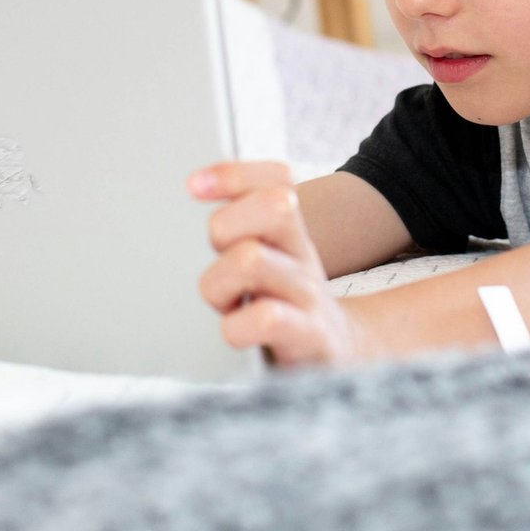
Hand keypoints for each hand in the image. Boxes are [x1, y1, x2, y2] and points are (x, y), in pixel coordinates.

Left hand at [188, 161, 362, 366]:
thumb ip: (240, 229)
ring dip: (220, 283)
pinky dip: (237, 326)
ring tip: (226, 305)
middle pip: (275, 205)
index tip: (194, 186)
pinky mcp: (310, 338)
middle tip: (219, 261)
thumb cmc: (284, 307)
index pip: (278, 180)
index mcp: (291, 234)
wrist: (336, 356)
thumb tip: (194, 188)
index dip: (236, 174)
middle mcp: (304, 256)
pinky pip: (267, 319)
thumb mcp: (268, 262)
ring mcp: (309, 296)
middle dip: (226, 226)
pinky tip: (237, 333)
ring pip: (252, 259)